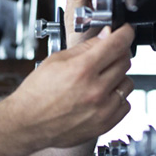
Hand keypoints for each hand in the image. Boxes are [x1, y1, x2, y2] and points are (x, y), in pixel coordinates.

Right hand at [5, 24, 135, 148]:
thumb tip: (105, 35)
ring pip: (127, 83)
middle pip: (125, 61)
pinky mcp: (105, 124)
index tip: (126, 31)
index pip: (117, 44)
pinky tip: (101, 96)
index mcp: (82, 70)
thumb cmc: (36, 93)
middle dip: (118, 53)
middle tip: (107, 54)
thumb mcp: (56, 61)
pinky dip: (116, 98)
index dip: (125, 32)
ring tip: (100, 79)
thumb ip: (85, 47)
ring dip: (118, 76)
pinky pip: (124, 104)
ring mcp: (102, 109)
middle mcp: (95, 90)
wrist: (27, 124)